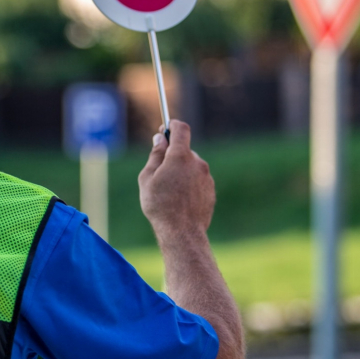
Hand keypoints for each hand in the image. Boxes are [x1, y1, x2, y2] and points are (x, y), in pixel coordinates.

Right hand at [138, 119, 215, 242]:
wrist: (182, 233)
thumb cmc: (160, 205)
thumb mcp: (148, 178)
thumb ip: (155, 155)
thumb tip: (160, 139)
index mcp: (181, 156)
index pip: (181, 129)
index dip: (172, 126)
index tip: (165, 129)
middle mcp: (197, 163)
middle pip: (185, 150)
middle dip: (173, 155)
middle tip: (159, 172)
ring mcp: (207, 177)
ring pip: (191, 166)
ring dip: (181, 171)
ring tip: (169, 192)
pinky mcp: (211, 190)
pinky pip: (198, 180)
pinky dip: (189, 184)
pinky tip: (180, 200)